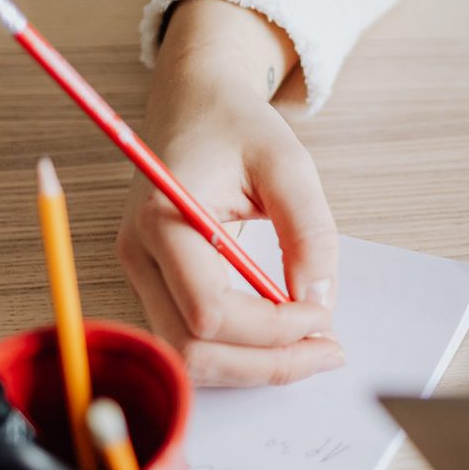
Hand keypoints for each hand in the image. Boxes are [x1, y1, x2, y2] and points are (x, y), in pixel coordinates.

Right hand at [115, 0, 344, 385]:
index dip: (272, 329)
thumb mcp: (288, 163)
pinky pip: (190, 339)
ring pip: (186, 356)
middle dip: (265, 364)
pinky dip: (238, 352)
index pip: (210, 311)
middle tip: (328, 352)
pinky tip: (282, 340)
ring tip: (312, 350)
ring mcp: (142, 273)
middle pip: (191, 349)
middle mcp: (140, 254)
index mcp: (163, 218)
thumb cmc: (236, 124)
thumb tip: (319, 300)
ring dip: (252, 366)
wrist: (194, 102)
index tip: (323, 315)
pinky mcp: (156, 283)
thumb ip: (307, 231)